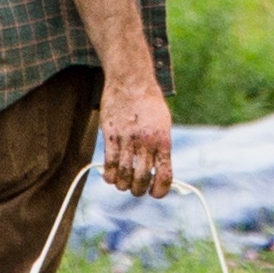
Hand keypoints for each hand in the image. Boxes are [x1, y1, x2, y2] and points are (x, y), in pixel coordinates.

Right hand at [96, 79, 178, 200]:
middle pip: (141, 180)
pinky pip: (108, 164)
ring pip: (123, 176)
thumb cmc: (149, 103)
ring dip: (123, 185)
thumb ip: (161, 148)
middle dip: (138, 190)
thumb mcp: (163, 124)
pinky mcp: (110, 135)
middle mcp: (146, 143)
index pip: (165, 176)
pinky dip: (109, 175)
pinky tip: (110, 175)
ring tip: (123, 183)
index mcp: (163, 141)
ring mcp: (127, 140)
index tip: (155, 193)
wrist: (131, 80)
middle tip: (136, 188)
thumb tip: (159, 174)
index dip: (160, 191)